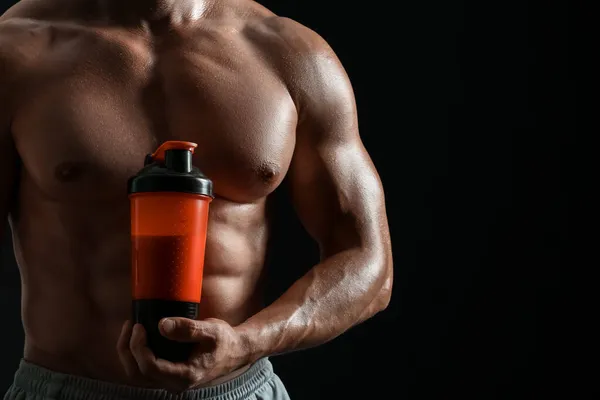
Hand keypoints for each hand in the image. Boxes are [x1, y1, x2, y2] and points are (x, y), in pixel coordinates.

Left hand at [117, 318, 250, 391]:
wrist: (235, 352)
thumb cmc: (224, 341)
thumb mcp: (211, 330)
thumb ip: (188, 328)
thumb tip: (161, 325)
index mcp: (185, 375)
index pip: (150, 367)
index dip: (139, 348)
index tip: (139, 326)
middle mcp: (174, 383)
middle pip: (137, 374)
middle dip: (127, 350)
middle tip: (131, 325)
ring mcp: (170, 381)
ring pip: (137, 374)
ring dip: (128, 353)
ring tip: (130, 329)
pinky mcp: (168, 374)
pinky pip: (144, 369)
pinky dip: (135, 354)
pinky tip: (138, 336)